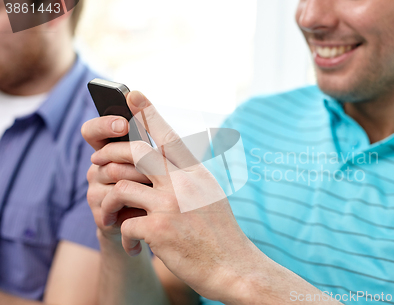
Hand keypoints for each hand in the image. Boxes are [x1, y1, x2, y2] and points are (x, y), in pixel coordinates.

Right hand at [82, 112, 149, 242]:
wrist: (152, 229)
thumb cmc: (159, 190)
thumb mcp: (161, 165)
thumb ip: (156, 145)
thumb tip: (160, 122)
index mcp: (111, 150)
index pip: (94, 131)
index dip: (104, 125)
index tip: (123, 123)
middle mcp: (98, 167)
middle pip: (111, 156)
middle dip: (139, 163)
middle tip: (158, 172)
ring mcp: (95, 190)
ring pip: (116, 179)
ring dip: (143, 186)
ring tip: (161, 193)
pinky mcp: (100, 213)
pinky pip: (116, 204)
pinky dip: (138, 206)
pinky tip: (151, 210)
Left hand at [86, 92, 265, 302]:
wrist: (234, 268)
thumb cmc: (220, 235)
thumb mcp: (211, 196)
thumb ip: (189, 178)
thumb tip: (163, 163)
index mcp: (197, 173)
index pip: (168, 136)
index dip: (148, 113)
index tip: (132, 95)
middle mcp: (184, 182)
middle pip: (135, 153)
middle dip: (109, 153)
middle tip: (97, 160)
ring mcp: (171, 204)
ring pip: (120, 185)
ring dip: (106, 200)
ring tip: (107, 213)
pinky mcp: (159, 229)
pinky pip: (124, 223)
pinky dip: (123, 236)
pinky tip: (133, 247)